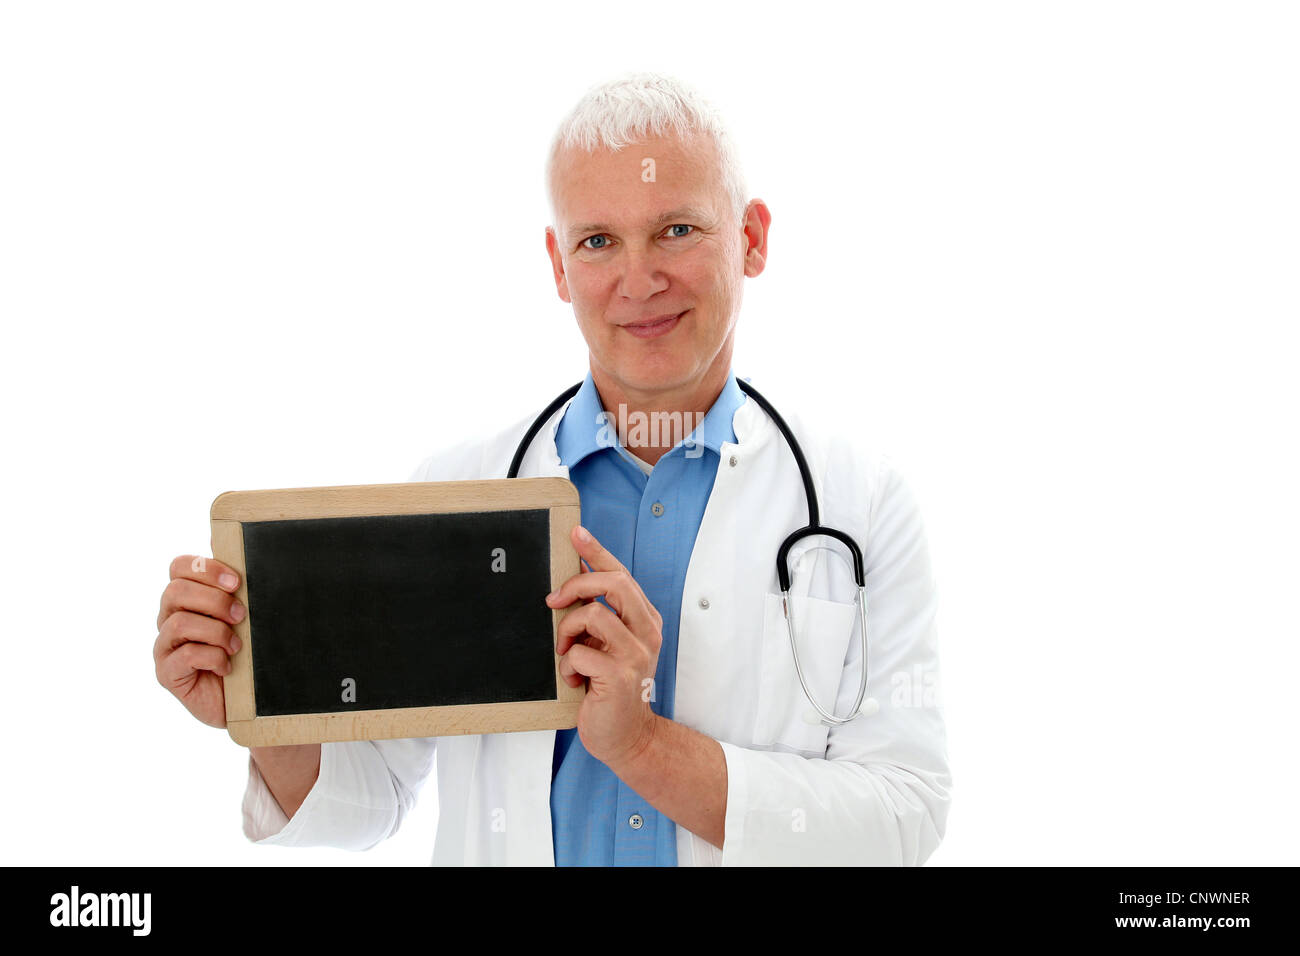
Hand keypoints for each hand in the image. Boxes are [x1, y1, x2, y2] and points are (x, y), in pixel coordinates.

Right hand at [153, 554, 244, 727]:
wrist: (249, 701)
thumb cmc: (247, 655)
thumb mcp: (247, 618)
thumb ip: (238, 590)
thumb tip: (238, 552)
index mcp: (188, 597)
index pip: (179, 566)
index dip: (206, 568)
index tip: (237, 582)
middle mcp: (170, 617)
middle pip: (176, 590)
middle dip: (214, 600)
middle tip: (241, 615)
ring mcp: (165, 646)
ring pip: (179, 622)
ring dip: (216, 631)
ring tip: (236, 645)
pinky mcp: (167, 673)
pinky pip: (185, 654)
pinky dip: (212, 656)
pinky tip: (227, 666)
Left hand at [546, 525, 662, 768]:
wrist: (626, 736)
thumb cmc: (611, 689)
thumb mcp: (608, 646)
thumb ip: (599, 616)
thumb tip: (573, 582)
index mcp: (644, 620)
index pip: (621, 574)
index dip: (597, 551)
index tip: (576, 533)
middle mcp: (647, 633)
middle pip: (614, 583)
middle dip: (577, 585)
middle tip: (554, 601)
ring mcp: (636, 654)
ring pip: (593, 614)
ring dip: (567, 631)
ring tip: (566, 650)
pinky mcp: (620, 676)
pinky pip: (580, 651)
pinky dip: (567, 663)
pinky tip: (573, 677)